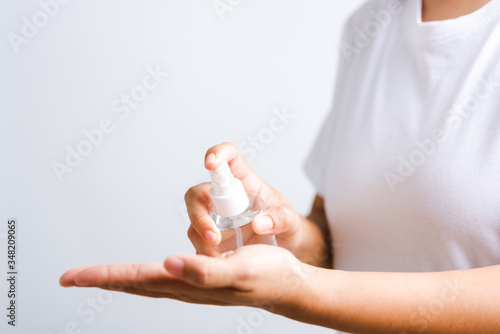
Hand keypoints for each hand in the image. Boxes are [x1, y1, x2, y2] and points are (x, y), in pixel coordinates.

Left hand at [60, 245, 312, 310]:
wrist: (287, 285)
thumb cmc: (267, 275)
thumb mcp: (239, 270)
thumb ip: (203, 271)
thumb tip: (167, 264)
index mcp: (189, 283)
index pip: (137, 279)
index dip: (103, 277)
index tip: (73, 277)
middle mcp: (185, 287)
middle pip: (133, 284)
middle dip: (101, 280)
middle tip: (71, 278)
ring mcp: (192, 286)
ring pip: (146, 282)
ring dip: (118, 279)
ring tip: (98, 276)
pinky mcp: (201, 280)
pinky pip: (162, 278)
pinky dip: (143, 276)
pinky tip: (145, 273)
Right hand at [185, 142, 304, 256]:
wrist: (287, 250)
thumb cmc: (287, 226)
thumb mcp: (291, 221)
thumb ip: (280, 219)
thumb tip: (259, 223)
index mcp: (246, 182)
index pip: (229, 158)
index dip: (217, 154)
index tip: (210, 162)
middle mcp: (226, 196)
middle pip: (198, 192)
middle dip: (199, 213)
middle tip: (213, 237)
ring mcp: (216, 217)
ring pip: (194, 218)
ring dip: (200, 236)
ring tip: (219, 254)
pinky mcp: (212, 237)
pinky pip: (197, 241)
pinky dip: (203, 252)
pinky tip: (218, 262)